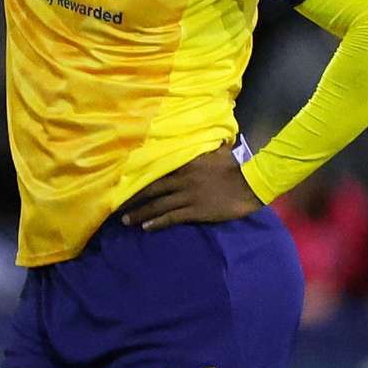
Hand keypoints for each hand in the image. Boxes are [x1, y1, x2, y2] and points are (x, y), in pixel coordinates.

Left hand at [119, 146, 264, 230]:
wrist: (251, 182)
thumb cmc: (235, 165)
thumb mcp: (214, 151)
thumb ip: (199, 150)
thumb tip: (195, 140)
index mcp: (184, 165)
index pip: (155, 171)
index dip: (138, 179)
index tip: (122, 183)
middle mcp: (181, 181)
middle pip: (151, 190)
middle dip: (132, 198)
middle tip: (116, 205)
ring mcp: (188, 197)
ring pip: (157, 206)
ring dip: (140, 213)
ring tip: (125, 220)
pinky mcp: (196, 211)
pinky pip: (172, 217)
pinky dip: (157, 222)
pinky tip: (146, 227)